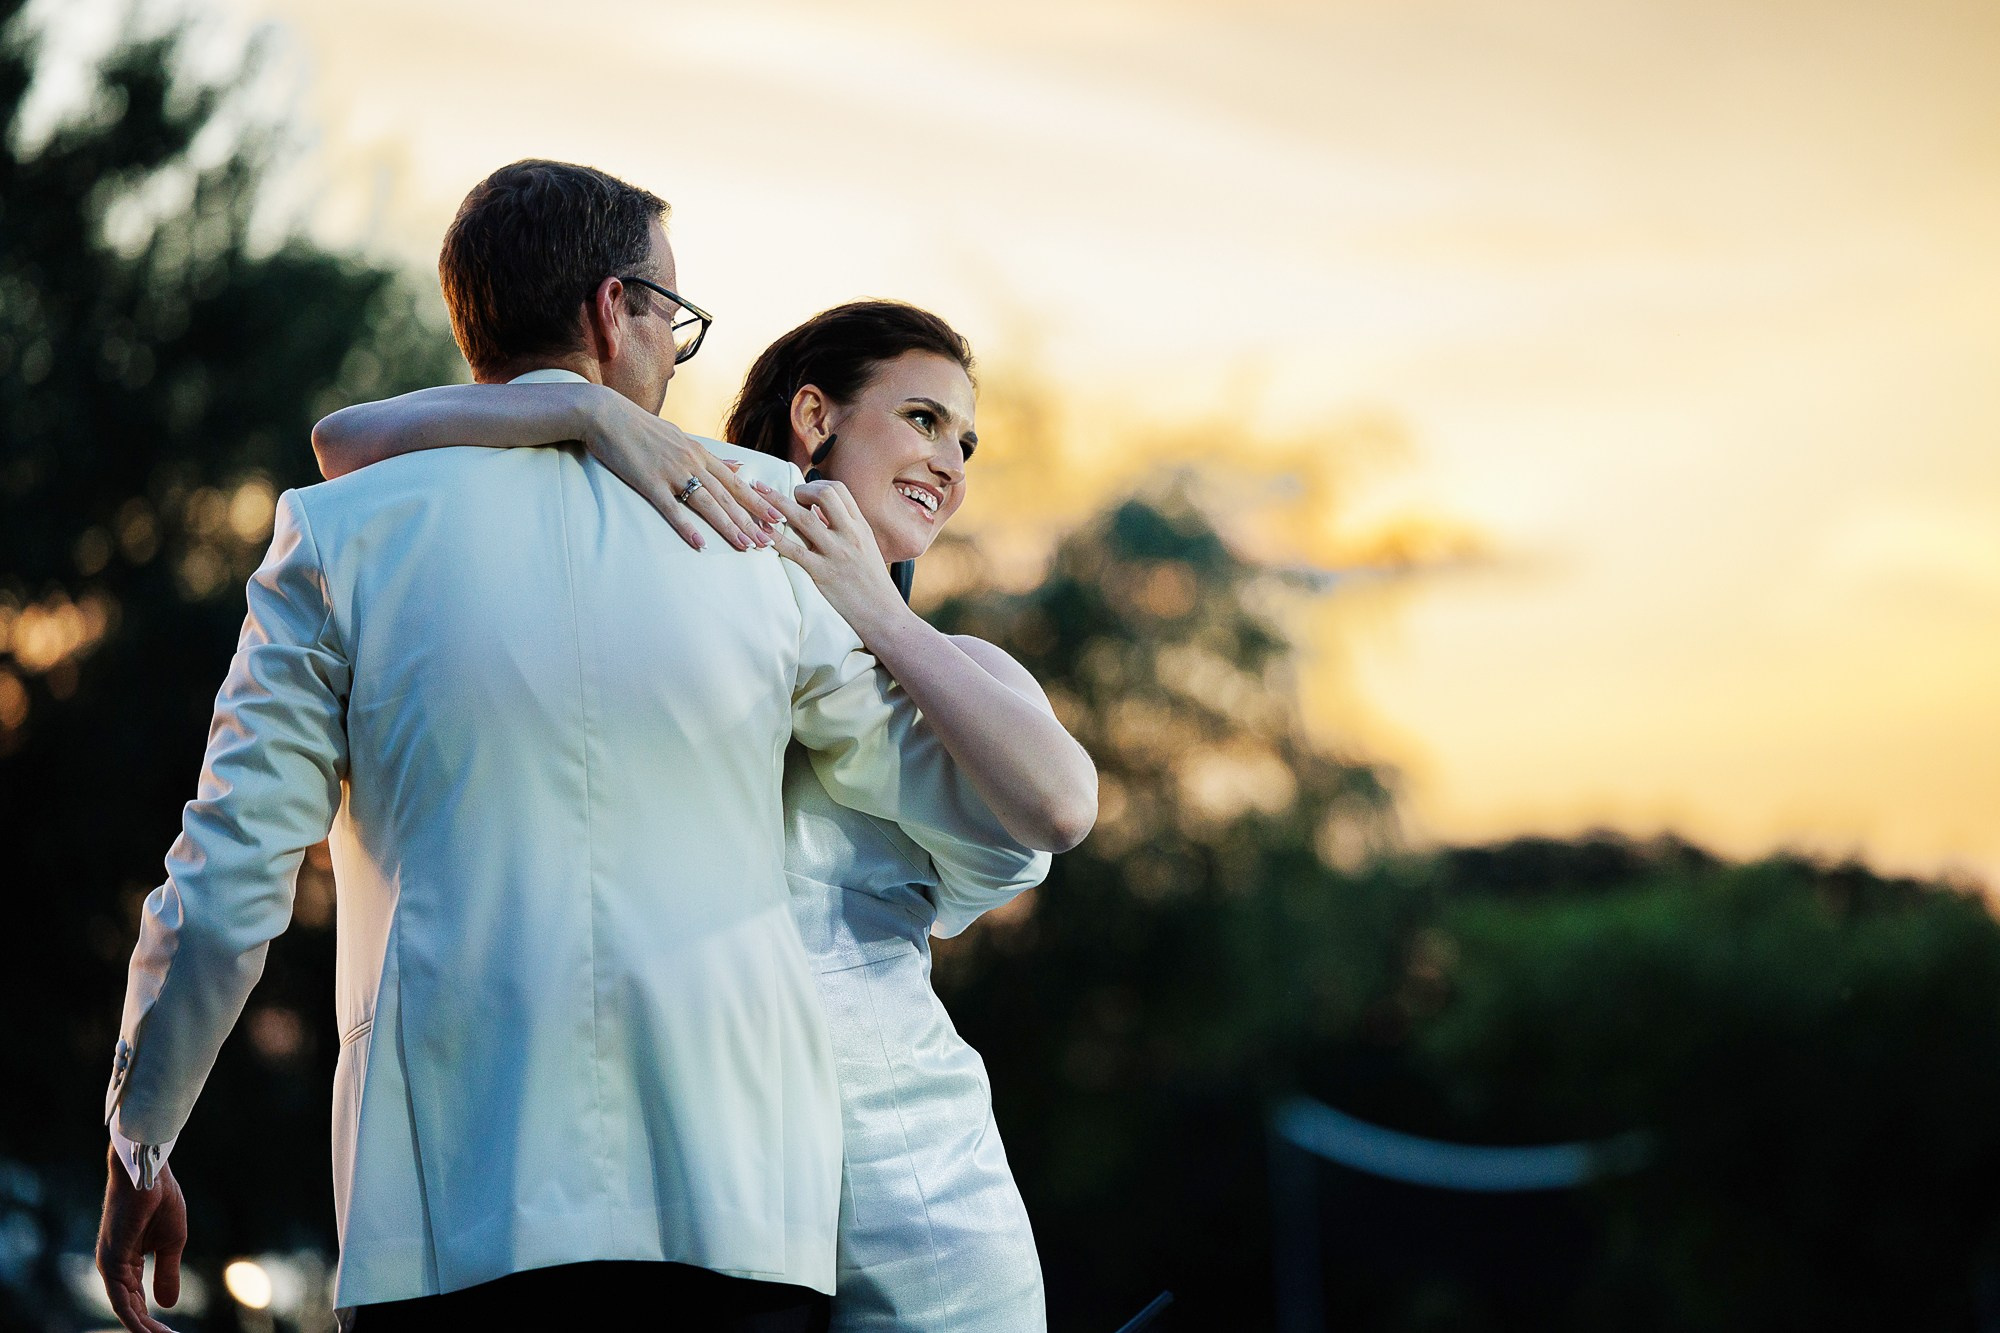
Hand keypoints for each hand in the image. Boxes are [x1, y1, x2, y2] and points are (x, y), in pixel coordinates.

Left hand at [97, 1146, 186, 1332]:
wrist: (150, 1173)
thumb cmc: (161, 1200)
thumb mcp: (172, 1244)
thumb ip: (167, 1273)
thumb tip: (168, 1305)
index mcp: (127, 1263)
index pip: (137, 1301)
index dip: (153, 1320)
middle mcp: (113, 1268)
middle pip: (130, 1309)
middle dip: (149, 1329)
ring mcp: (109, 1265)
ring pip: (124, 1309)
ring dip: (143, 1328)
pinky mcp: (110, 1261)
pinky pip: (120, 1299)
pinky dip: (134, 1318)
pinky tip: (148, 1330)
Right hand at [582, 393, 784, 551]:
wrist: (607, 415)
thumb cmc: (643, 428)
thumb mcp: (683, 438)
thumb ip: (712, 456)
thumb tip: (739, 467)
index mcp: (701, 454)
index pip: (736, 483)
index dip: (757, 502)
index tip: (776, 518)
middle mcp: (692, 463)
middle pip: (728, 497)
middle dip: (751, 520)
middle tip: (770, 541)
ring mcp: (672, 473)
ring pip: (708, 504)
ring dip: (728, 526)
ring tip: (746, 545)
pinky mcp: (649, 483)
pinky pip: (672, 509)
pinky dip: (687, 527)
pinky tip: (701, 544)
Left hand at [762, 479, 911, 641]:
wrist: (884, 613)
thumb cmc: (873, 583)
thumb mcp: (866, 547)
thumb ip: (846, 529)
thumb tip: (821, 513)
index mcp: (860, 526)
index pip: (838, 490)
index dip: (815, 486)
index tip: (802, 493)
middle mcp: (850, 534)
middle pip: (824, 494)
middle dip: (799, 490)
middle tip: (784, 498)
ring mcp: (836, 553)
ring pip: (803, 519)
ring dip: (777, 503)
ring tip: (759, 495)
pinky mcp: (823, 573)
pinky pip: (794, 551)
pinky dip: (775, 538)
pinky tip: (761, 533)